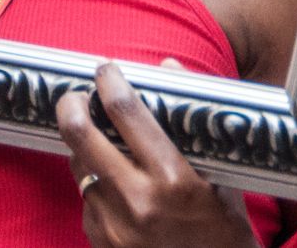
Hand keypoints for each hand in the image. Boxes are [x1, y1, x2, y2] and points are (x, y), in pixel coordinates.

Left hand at [57, 62, 255, 247]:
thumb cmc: (224, 229)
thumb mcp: (221, 174)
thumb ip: (191, 118)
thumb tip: (169, 67)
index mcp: (173, 178)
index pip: (126, 111)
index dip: (110, 81)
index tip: (106, 69)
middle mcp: (139, 201)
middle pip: (80, 134)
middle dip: (72, 104)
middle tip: (77, 94)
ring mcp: (115, 225)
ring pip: (77, 165)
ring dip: (84, 147)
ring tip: (99, 140)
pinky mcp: (101, 242)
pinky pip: (85, 198)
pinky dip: (95, 185)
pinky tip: (115, 185)